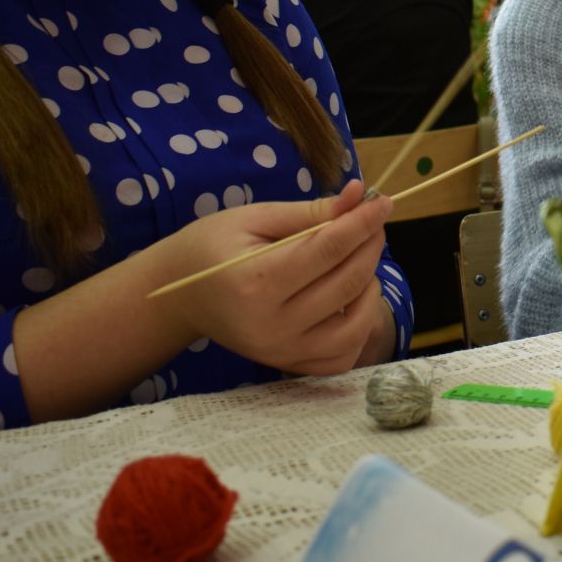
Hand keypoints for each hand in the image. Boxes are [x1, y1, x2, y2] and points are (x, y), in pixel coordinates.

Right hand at [151, 181, 394, 375]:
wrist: (179, 295)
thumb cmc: (212, 247)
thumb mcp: (255, 218)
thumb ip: (310, 211)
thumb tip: (358, 195)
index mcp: (256, 281)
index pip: (329, 249)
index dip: (363, 222)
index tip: (382, 201)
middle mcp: (272, 325)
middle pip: (347, 283)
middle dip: (369, 245)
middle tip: (371, 220)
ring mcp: (282, 352)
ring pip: (356, 326)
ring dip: (370, 286)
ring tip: (358, 259)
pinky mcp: (289, 365)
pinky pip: (343, 356)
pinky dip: (359, 326)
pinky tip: (351, 298)